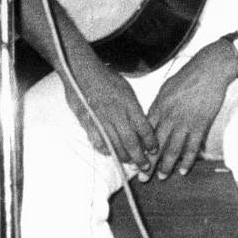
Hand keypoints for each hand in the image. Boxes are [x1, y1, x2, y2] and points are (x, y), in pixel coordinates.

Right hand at [65, 60, 157, 174]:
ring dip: (123, 156)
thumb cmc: (107, 79)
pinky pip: (96, 140)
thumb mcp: (127, 91)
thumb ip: (134, 109)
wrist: (82, 71)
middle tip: (145, 167)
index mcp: (129, 104)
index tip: (154, 151)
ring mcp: (101, 118)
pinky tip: (109, 153)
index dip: (151, 142)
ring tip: (129, 163)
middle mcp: (116, 113)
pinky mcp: (87, 121)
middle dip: (139, 156)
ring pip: (114, 143)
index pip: (144, 128)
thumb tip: (142, 126)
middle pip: (130, 141)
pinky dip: (103, 149)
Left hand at [146, 39, 237, 178]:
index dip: (139, 148)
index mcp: (159, 107)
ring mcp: (185, 122)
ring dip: (166, 165)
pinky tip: (183, 170)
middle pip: (155, 145)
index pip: (145, 132)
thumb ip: (159, 105)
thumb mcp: (166, 88)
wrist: (209, 70)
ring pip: (172, 149)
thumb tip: (153, 117)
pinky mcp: (200, 125)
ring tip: (162, 177)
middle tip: (142, 177)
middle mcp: (169, 117)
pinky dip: (188, 160)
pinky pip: (192, 146)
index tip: (134, 159)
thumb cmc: (189, 76)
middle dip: (148, 163)